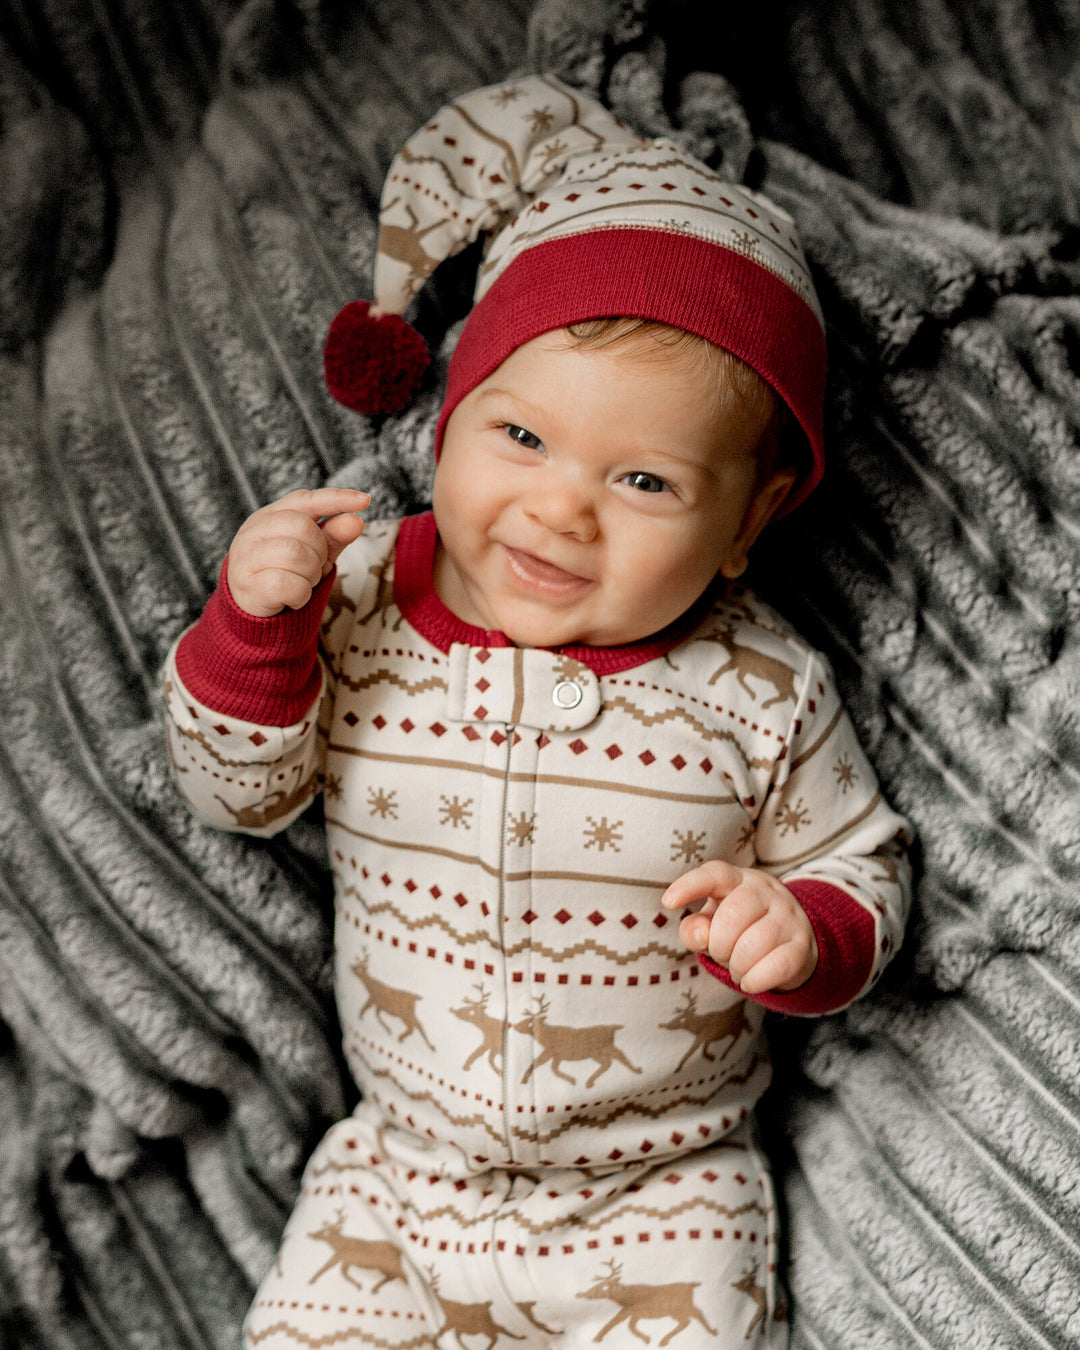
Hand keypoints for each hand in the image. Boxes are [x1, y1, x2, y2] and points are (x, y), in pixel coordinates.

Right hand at [227, 488, 370, 616]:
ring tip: (302, 582)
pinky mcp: (247, 584)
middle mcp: (255, 530)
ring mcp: (247, 556)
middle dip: (319, 552)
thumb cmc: (286, 573)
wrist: (252, 610)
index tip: (364, 500)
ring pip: (296, 555)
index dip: (336, 499)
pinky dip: (300, 596)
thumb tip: (356, 519)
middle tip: (312, 568)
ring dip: (310, 575)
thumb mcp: (315, 552)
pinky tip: (293, 598)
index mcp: (271, 515)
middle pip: (304, 528)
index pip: (306, 500)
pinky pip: (288, 585)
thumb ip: (333, 535)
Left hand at [661, 861, 817, 994]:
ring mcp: (788, 916)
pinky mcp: (803, 944)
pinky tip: (749, 981)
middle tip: (721, 954)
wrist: (791, 943)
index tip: (668, 902)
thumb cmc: (740, 931)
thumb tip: (699, 935)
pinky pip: (777, 966)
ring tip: (736, 969)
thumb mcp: (712, 925)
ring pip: (755, 944)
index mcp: (738, 880)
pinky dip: (755, 980)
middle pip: (733, 915)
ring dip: (737, 966)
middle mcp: (766, 891)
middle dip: (719, 945)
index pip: (715, 874)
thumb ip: (696, 929)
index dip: (690, 886)